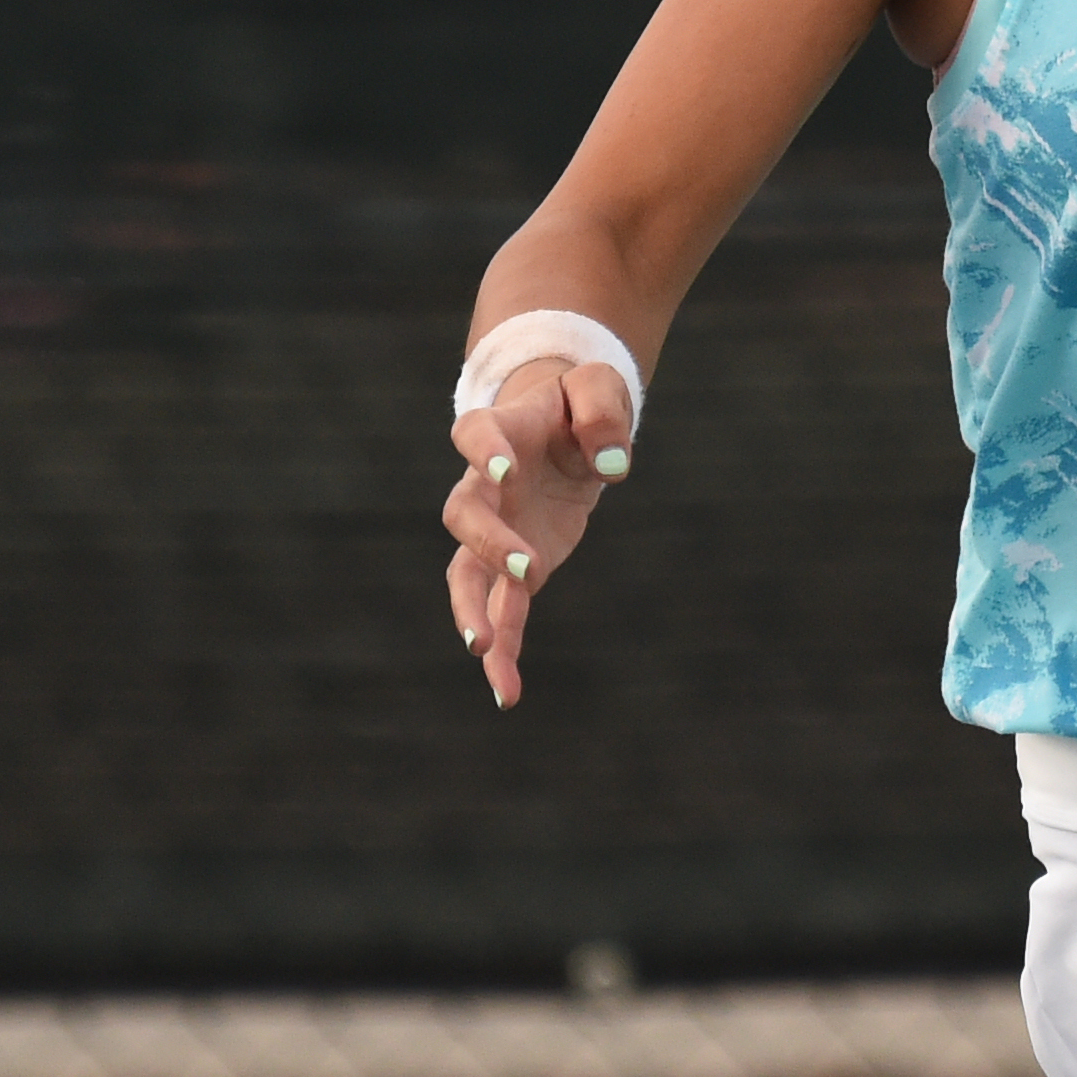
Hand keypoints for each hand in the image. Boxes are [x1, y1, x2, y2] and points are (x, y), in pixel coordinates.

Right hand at [440, 353, 637, 707]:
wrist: (565, 430)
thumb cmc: (578, 403)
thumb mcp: (597, 386)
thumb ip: (602, 411)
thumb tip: (612, 465)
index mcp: (501, 430)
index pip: (474, 435)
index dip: (484, 453)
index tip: (502, 471)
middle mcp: (484, 486)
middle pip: (464, 514)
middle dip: (488, 543)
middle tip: (523, 569)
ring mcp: (494, 531)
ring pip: (467, 574)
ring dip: (474, 610)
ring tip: (483, 648)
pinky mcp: (515, 566)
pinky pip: (504, 611)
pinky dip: (505, 649)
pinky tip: (508, 690)